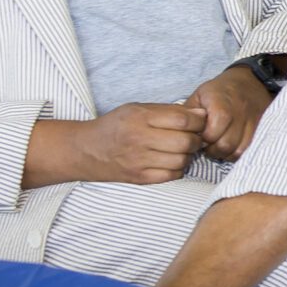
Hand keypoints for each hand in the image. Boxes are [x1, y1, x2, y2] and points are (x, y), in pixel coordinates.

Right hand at [75, 102, 207, 183]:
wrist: (85, 150)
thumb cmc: (116, 126)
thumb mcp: (138, 109)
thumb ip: (169, 110)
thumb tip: (202, 113)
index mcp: (140, 117)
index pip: (182, 119)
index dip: (199, 121)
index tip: (199, 122)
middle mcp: (139, 139)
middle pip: (185, 141)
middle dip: (196, 139)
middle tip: (194, 137)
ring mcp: (139, 161)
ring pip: (181, 160)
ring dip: (188, 155)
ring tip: (182, 149)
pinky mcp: (139, 178)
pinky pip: (172, 175)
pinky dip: (178, 169)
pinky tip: (172, 161)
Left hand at [185, 66, 272, 161]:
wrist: (250, 81)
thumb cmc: (220, 90)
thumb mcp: (200, 95)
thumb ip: (189, 113)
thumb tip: (179, 132)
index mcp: (220, 104)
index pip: (211, 133)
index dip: (202, 140)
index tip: (198, 136)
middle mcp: (238, 113)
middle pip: (225, 145)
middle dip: (213, 150)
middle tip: (207, 144)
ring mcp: (251, 122)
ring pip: (238, 150)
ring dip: (225, 153)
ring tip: (218, 146)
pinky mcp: (260, 128)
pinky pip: (248, 149)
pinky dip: (237, 152)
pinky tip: (230, 146)